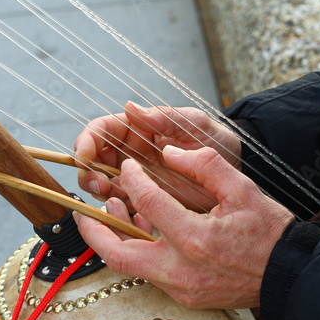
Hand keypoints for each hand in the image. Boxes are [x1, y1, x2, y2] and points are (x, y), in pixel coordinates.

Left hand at [73, 145, 293, 308]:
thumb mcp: (241, 189)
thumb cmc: (268, 230)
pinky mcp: (185, 295)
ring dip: (113, 239)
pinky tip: (142, 228)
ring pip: (129, 266)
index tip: (130, 165)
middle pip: (118, 252)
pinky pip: (149, 271)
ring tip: (111, 211)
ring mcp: (181, 287)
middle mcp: (181, 268)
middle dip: (93, 229)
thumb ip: (203, 164)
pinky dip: (138, 249)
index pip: (147, 201)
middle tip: (81, 209)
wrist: (288, 272)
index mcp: (195, 237)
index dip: (134, 177)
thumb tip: (169, 152)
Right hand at [74, 102, 240, 211]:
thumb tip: (131, 107)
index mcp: (139, 130)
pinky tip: (125, 212)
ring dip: (100, 191)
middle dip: (88, 170)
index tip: (84, 154)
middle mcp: (133, 153)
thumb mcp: (194, 124)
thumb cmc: (216, 139)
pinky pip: (124, 206)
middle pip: (96, 160)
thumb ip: (165, 118)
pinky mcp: (148, 201)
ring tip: (112, 196)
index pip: (103, 130)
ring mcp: (139, 178)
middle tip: (99, 182)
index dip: (87, 140)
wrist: (236, 167)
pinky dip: (118, 210)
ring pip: (105, 184)